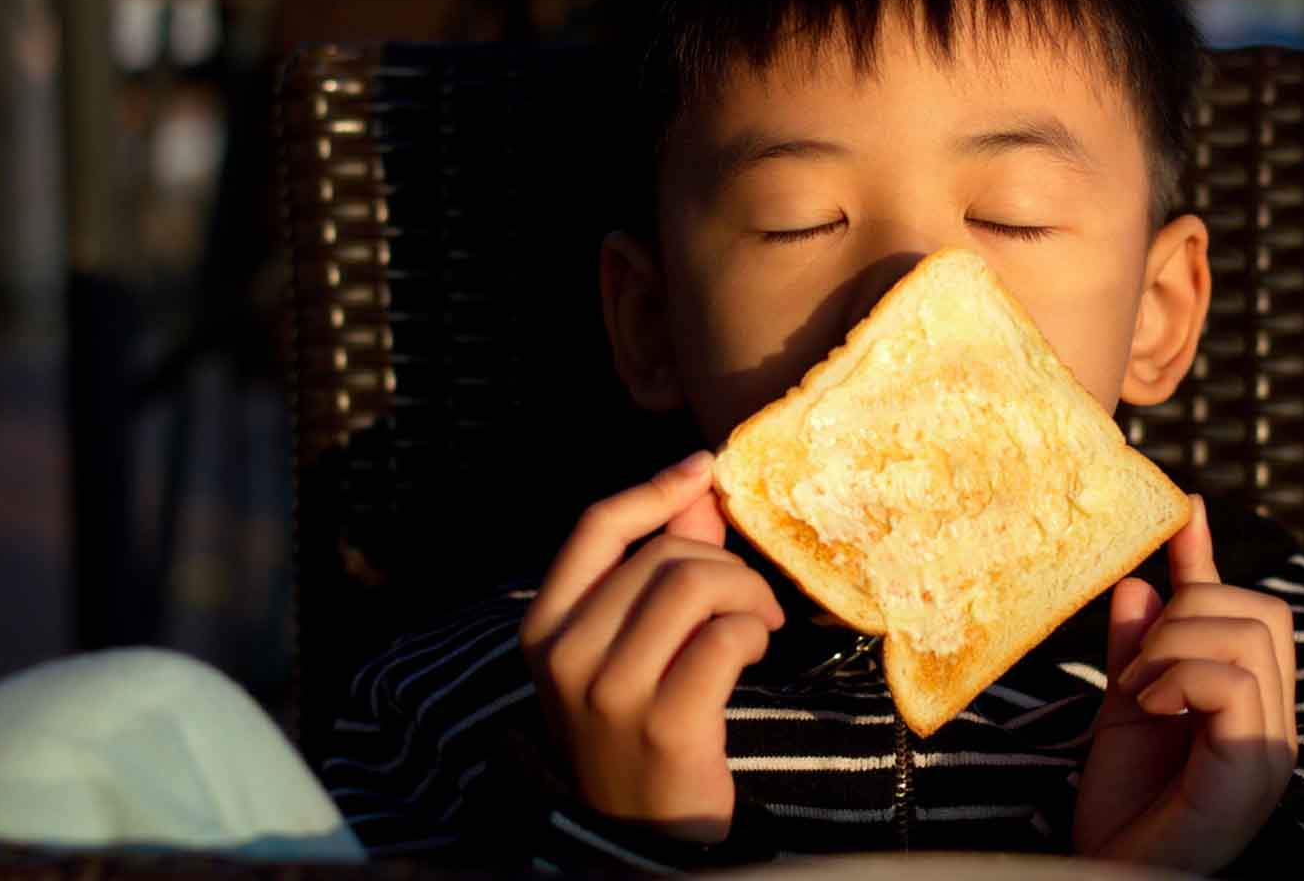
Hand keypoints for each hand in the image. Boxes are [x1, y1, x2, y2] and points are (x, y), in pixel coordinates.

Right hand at [518, 451, 784, 843]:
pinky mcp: (665, 723)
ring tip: (759, 622)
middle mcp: (566, 656)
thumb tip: (698, 484)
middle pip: (662, 555)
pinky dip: (754, 632)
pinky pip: (725, 637)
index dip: (654, 488)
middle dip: (723, 563)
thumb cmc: (636, 725)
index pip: (596, 526)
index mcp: (544, 627)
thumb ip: (658, 560)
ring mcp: (611, 693)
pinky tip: (755, 652)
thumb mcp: (626, 644)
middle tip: (748, 597)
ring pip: (695, 586)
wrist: (642, 833)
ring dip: (748, 594)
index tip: (704, 470)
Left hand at [1072, 495, 1296, 872]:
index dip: (1209, 559)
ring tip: (1138, 694)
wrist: (1111, 871)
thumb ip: (1136, 647)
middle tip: (1137, 670)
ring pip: (1248, 638)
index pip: (1250, 612)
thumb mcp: (1123, 706)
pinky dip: (1179, 678)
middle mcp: (1274, 722)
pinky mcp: (1253, 768)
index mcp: (1251, 703)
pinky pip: (1234, 683)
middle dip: (1186, 614)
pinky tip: (1148, 708)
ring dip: (1173, 649)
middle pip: (1261, 610)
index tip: (1185, 508)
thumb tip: (1140, 579)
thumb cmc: (1123, 806)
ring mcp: (1271, 746)